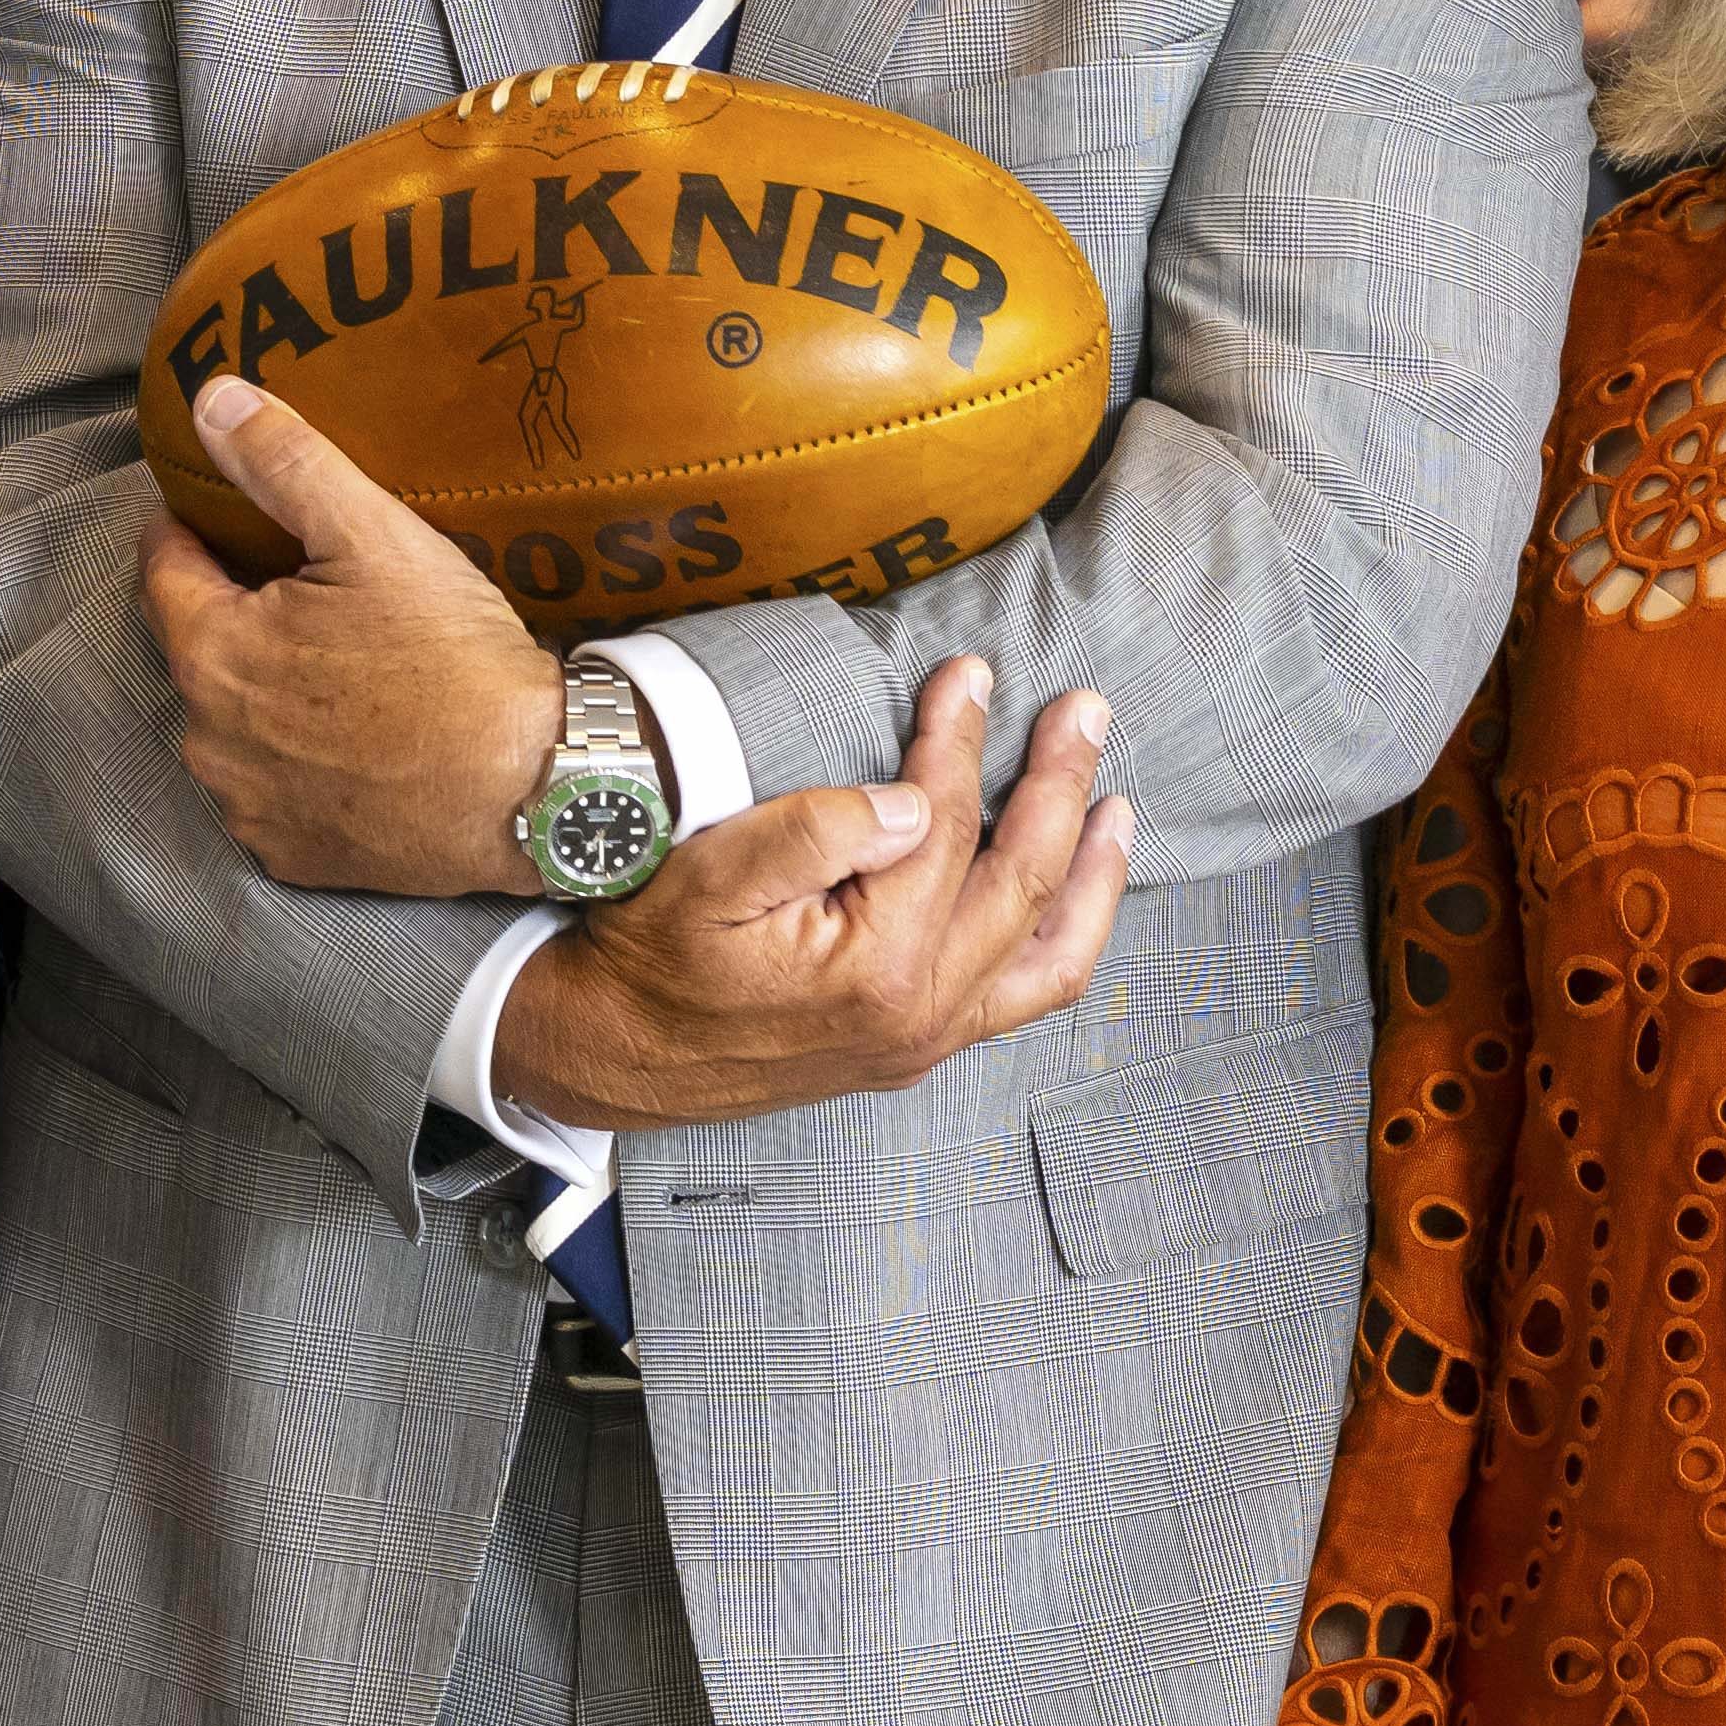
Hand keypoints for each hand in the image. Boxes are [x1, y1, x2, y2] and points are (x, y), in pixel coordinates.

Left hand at [142, 375, 566, 900]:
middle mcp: (208, 738)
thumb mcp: (375, 535)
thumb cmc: (454, 660)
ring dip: (264, 692)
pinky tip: (353, 741)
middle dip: (237, 614)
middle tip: (308, 592)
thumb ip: (285, 462)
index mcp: (212, 650)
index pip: (164, 568)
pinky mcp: (292, 855)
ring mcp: (248, 806)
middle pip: (201, 648)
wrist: (534, 789)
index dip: (191, 530)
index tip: (217, 514)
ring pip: (234, 723)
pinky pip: (271, 791)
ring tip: (338, 668)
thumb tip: (211, 399)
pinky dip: (296, 763)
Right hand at [492, 659, 1129, 1129]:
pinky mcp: (917, 1049)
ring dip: (1094, 875)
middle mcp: (922, 1012)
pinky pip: (1023, 995)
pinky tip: (1074, 893)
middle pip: (1023, 882)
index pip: (945, 826)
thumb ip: (813, 831)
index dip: (959, 739)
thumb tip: (912, 801)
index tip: (969, 673)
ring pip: (1049, 956)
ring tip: (1116, 806)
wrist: (609, 1052)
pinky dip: (1062, 936)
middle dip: (1059, 784)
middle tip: (1084, 710)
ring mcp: (927, 1039)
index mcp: (877, 965)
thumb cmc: (647, 957)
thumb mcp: (708, 875)